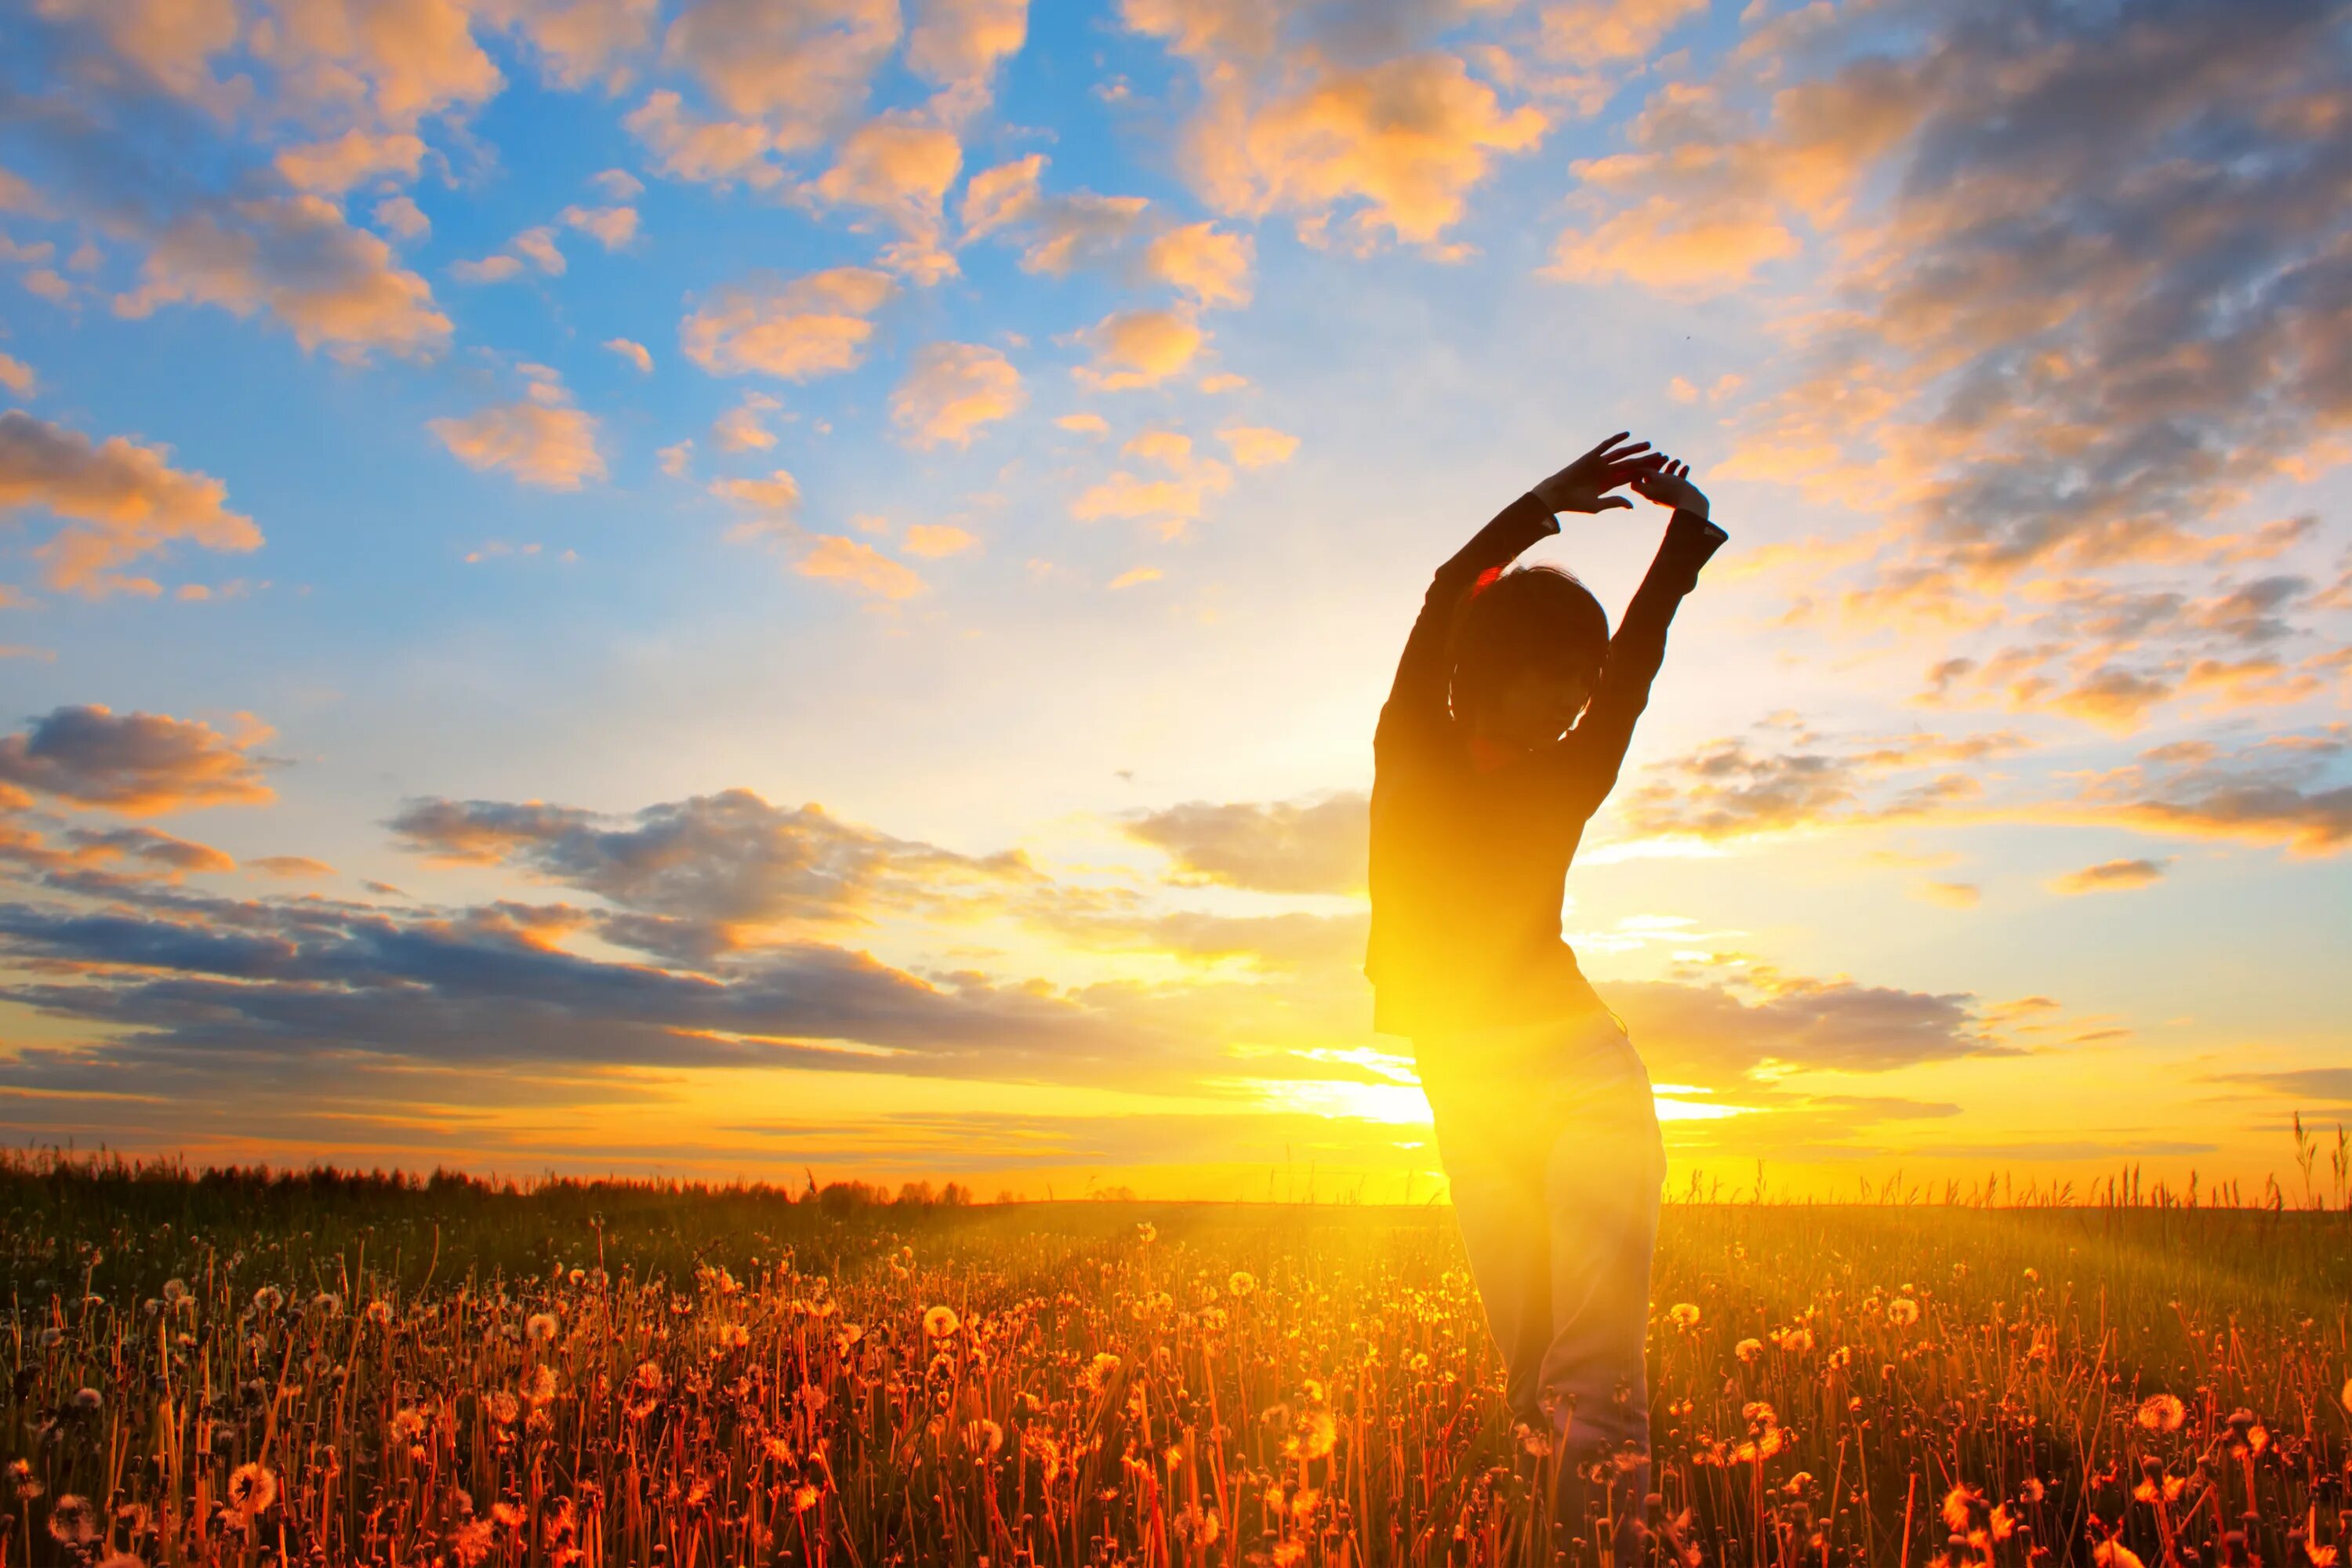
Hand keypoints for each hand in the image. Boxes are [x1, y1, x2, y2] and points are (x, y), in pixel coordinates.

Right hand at [1531, 432, 1666, 514]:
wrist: (1557, 494)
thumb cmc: (1575, 504)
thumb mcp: (1598, 505)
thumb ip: (1615, 501)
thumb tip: (1633, 505)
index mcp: (1610, 484)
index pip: (1632, 477)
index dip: (1646, 473)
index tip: (1661, 470)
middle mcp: (1607, 472)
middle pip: (1631, 464)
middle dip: (1646, 460)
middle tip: (1662, 456)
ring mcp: (1600, 463)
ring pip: (1621, 454)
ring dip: (1634, 448)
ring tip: (1649, 444)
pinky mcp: (1591, 456)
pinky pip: (1605, 446)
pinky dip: (1615, 439)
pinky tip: (1627, 434)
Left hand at [1631, 456, 1708, 517]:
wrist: (1692, 505)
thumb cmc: (1673, 490)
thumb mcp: (1657, 476)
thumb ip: (1647, 471)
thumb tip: (1643, 468)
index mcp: (1646, 492)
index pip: (1636, 480)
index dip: (1639, 469)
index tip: (1647, 461)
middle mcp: (1654, 494)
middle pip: (1651, 478)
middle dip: (1658, 465)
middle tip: (1665, 457)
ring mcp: (1665, 495)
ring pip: (1665, 478)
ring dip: (1671, 467)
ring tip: (1678, 460)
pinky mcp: (1677, 495)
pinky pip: (1676, 483)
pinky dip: (1680, 473)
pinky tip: (1686, 467)